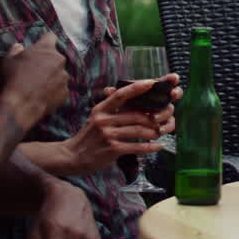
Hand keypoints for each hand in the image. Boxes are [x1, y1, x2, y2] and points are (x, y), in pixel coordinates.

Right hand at [0, 32, 67, 129]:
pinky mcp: (65, 91)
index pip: (50, 37)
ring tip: (37, 85)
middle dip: (47, 61)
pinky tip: (42, 95)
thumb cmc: (14, 78)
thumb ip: (15, 50)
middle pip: (55, 57)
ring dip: (51, 76)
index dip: (44, 40)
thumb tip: (19, 46)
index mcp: (46, 49)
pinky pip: (60, 88)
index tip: (40, 45)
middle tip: (35, 70)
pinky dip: (53, 91)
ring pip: (59, 73)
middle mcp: (59, 60)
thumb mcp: (9, 61)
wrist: (22, 103)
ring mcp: (64, 76)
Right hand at [64, 75, 179, 174]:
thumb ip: (112, 109)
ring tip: (161, 132)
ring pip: (139, 130)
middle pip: (136, 115)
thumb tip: (134, 99)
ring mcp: (107, 135)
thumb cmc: (90, 136)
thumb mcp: (97, 118)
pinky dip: (150, 147)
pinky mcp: (112, 149)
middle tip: (166, 118)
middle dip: (155, 117)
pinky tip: (158, 146)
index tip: (152, 82)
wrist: (72, 156)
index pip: (120, 94)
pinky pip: (136, 147)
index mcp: (101, 109)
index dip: (136, 88)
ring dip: (154, 132)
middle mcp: (104, 120)